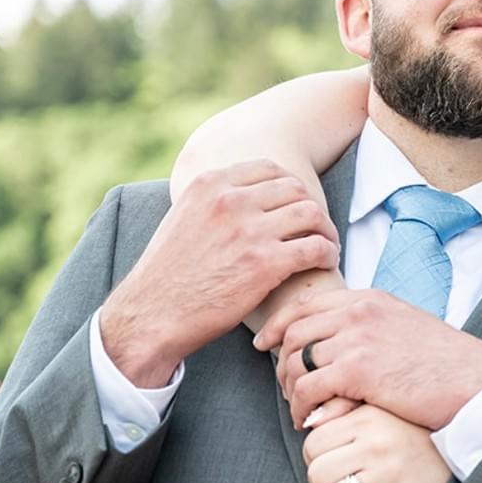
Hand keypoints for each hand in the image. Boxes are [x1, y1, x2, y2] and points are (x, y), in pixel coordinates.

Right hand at [101, 162, 339, 385]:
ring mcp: (249, 231)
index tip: (296, 206)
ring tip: (326, 246)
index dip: (291, 187)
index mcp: (209, 185)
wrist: (153, 314)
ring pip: (312, 213)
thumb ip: (210, 202)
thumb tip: (237, 194)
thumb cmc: (167, 275)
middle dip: (311, 208)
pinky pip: (316, 248)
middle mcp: (230, 201)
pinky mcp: (265, 264)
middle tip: (317, 229)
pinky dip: (328, 253)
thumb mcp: (182, 218)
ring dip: (325, 230)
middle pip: (295, 188)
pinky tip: (327, 263)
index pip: (269, 168)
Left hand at [254, 289, 481, 430]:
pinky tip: (309, 423)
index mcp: (370, 299)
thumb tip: (348, 342)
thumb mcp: (407, 328)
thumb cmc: (449, 365)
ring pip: (295, 360)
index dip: (279, 325)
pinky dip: (301, 409)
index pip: (307, 304)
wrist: (476, 382)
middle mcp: (358, 312)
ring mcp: (355, 338)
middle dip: (281, 362)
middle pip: (294, 331)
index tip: (266, 343)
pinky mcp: (356, 370)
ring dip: (290, 390)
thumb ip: (374, 327)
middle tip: (285, 389)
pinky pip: (307, 388)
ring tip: (300, 410)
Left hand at [304, 402, 451, 482]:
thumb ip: (339, 406)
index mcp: (367, 418)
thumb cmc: (409, 426)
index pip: (313, 444)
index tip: (324, 461)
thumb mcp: (376, 405)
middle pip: (317, 473)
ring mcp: (391, 475)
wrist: (459, 445)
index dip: (312, 457)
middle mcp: (376, 445)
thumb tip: (305, 421)